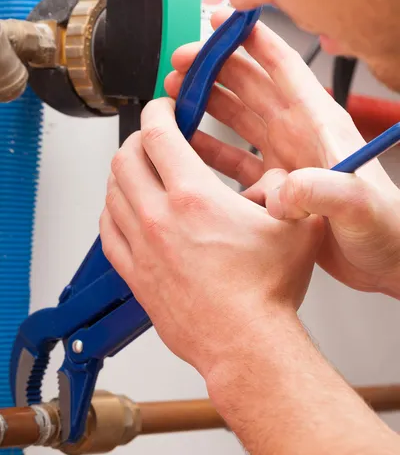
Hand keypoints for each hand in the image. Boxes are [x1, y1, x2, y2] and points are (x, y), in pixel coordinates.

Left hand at [100, 98, 321, 376]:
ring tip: (142, 172)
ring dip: (124, 173)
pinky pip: (107, 231)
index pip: (157, 134)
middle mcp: (159, 218)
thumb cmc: (266, 294)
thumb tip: (276, 179)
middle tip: (155, 140)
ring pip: (111, 192)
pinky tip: (127, 211)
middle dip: (139, 139)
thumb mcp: (294, 228)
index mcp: (194, 197)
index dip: (159, 111)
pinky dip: (113, 210)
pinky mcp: (135, 275)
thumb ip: (286, 191)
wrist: (245, 345)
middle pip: (125, 157)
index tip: (165, 109)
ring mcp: (141, 248)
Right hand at [165, 9, 399, 297]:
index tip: (221, 21)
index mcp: (320, 125)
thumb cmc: (384, 226)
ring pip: (239, 121)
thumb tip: (282, 190)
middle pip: (251, 88)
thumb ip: (324, 189)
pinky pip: (235, 161)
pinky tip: (191, 147)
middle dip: (215, 70)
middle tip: (183, 63)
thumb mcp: (359, 203)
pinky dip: (211, 151)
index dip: (252, 40)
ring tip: (178, 98)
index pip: (283, 68)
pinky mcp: (276, 187)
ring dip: (209, 106)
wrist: (384, 260)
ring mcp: (286, 160)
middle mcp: (299, 136)